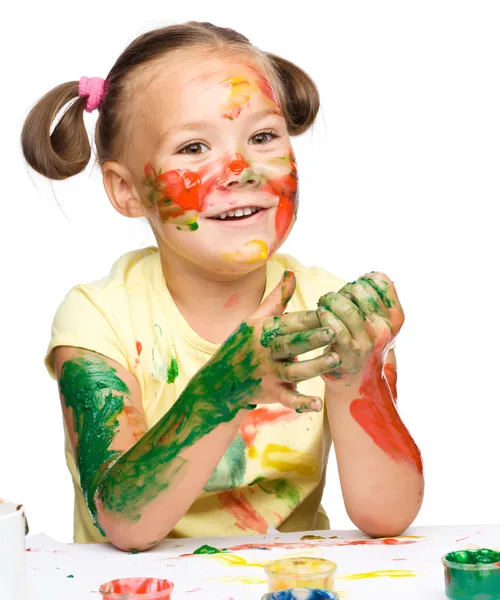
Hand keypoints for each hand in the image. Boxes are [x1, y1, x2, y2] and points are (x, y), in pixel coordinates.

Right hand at [193, 271, 337, 413]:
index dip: (311, 317)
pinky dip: (301, 403)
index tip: (332, 309)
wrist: (221, 381)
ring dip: (314, 366)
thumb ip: (277, 299)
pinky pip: (287, 399)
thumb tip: (291, 273)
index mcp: (262, 330)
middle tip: (334, 331)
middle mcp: (264, 351)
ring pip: (293, 370)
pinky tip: (318, 404)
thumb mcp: (255, 319)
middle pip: (291, 344)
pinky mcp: (271, 393)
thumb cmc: (244, 344)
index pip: (289, 322)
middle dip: (312, 338)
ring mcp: (267, 373)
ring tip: (336, 359)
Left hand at [317, 272, 403, 382]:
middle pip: (360, 290)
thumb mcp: (378, 322)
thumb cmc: (362, 342)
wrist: (357, 379)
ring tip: (324, 304)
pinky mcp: (349, 352)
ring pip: (346, 307)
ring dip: (329, 300)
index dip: (361, 280)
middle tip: (333, 298)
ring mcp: (368, 341)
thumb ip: (375, 300)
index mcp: (395, 316)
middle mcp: (385, 328)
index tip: (352, 291)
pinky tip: (321, 315)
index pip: (380, 280)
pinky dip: (325, 316)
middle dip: (342, 289)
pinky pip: (335, 326)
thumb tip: (367, 276)